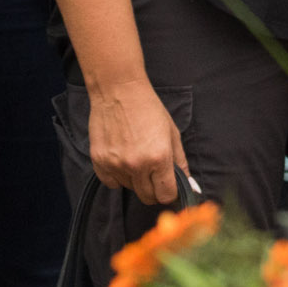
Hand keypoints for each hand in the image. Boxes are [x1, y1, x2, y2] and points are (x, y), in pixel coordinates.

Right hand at [87, 76, 188, 205]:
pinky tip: (120, 159)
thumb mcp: (172, 133)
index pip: (166, 195)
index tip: (167, 185)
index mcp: (159, 158)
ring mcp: (115, 163)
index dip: (169, 192)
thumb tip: (189, 187)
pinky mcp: (98, 160)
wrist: (118, 89)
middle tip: (152, 172)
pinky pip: (110, 182)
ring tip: (134, 156)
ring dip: (134, 179)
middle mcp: (137, 165)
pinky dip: (116, 176)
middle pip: (147, 197)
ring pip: (129, 188)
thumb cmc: (148, 108)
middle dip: (153, 189)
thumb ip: (181, 162)